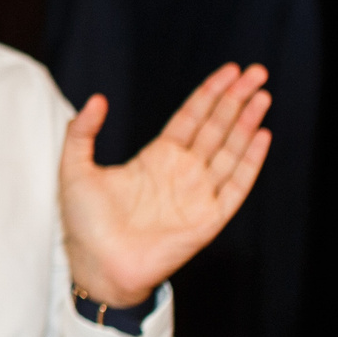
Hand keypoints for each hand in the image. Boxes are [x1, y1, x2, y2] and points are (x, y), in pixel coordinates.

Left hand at [60, 63, 271, 308]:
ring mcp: (198, 194)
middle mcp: (182, 171)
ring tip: (263, 95)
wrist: (97, 266)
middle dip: (237, 99)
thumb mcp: (75, 169)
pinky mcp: (209, 218)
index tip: (231, 71)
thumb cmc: (85, 224)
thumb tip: (97, 98)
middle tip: (257, 72)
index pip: (192, 117)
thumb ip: (82, 132)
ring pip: (230, 150)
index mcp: (156, 157)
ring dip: (247, 123)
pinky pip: (235, 185)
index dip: (211, 93)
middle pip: (217, 127)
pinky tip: (262, 135)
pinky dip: (249, 161)